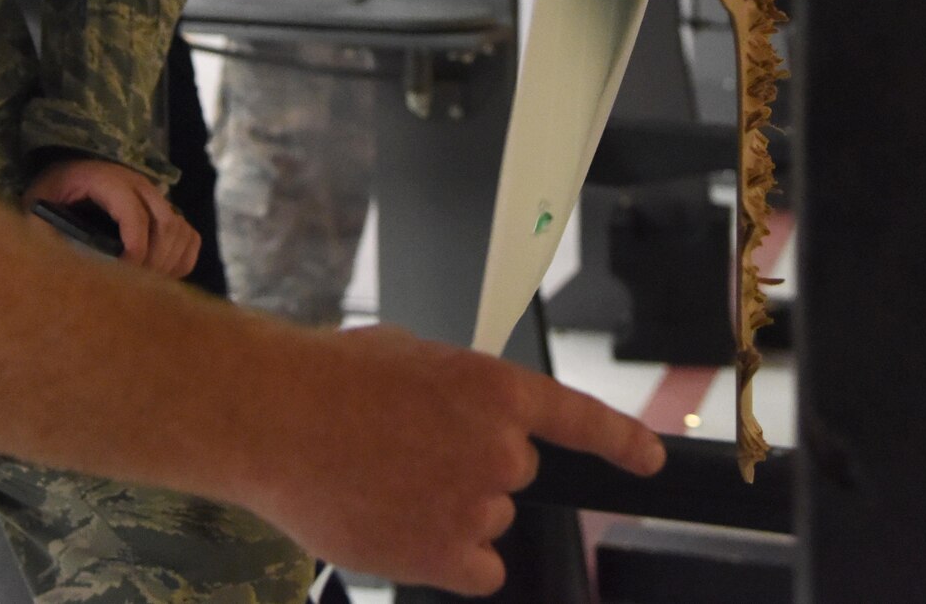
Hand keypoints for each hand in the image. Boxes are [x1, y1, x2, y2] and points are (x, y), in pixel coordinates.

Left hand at [24, 159, 199, 278]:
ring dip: (169, 263)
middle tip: (134, 287)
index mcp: (105, 179)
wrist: (66, 173)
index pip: (134, 215)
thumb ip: (43, 230)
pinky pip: (189, 237)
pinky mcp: (165, 210)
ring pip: (181, 231)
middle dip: (153, 263)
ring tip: (145, 285)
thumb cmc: (50, 193)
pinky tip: (160, 276)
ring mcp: (155, 196)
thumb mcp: (37, 206)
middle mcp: (137, 184)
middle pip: (166, 226)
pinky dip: (181, 260)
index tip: (122, 276)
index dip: (134, 250)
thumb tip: (61, 265)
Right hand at [249, 325, 665, 595]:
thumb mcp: (412, 357)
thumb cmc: (330, 378)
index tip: (650, 461)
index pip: (580, 419)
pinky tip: (402, 527)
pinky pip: (477, 569)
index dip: (622, 442)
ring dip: (449, 511)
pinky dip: (448, 559)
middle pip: (512, 475)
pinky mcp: (445, 557)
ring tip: (383, 482)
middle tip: (407, 450)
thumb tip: (466, 421)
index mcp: (494, 389)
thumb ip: (459, 393)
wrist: (275, 417)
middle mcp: (499, 451)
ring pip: (485, 522)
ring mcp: (475, 507)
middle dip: (471, 467)